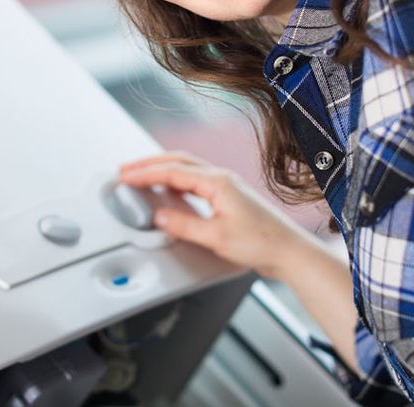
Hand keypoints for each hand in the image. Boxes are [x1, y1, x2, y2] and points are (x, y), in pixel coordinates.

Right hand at [119, 152, 299, 278]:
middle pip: (177, 162)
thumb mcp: (216, 236)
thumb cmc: (261, 242)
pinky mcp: (228, 198)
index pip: (172, 172)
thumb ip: (184, 225)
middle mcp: (221, 179)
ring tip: (141, 175)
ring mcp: (226, 187)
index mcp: (217, 182)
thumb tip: (159, 216)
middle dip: (149, 164)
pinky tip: (170, 190)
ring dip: (162, 170)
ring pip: (186, 169)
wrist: (289, 251)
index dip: (145, 174)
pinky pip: (195, 181)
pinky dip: (176, 181)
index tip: (125, 177)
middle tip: (125, 170)